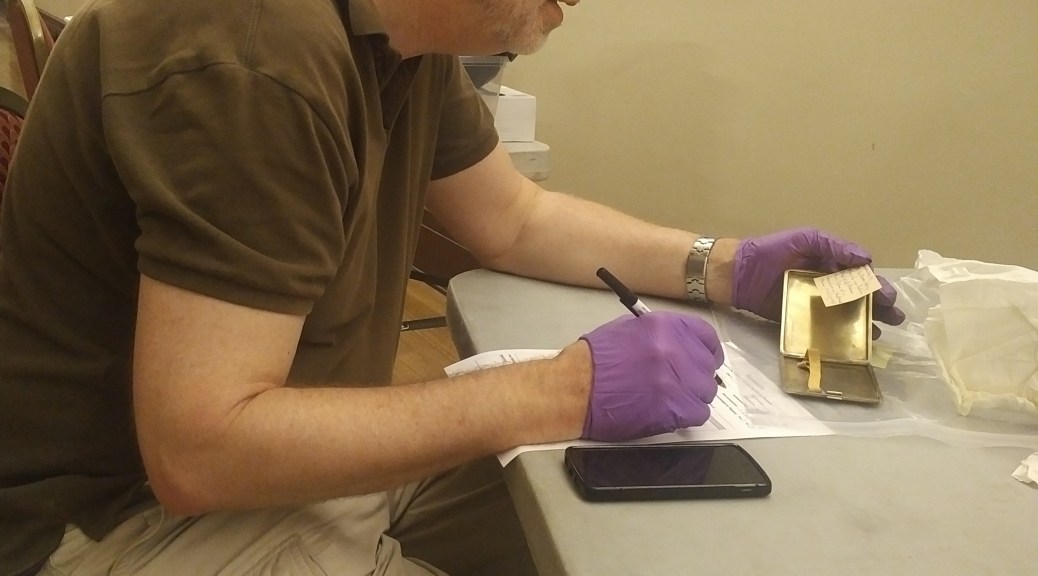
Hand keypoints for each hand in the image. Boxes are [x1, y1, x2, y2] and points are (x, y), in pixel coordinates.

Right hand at [579, 312, 721, 440]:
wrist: (573, 389)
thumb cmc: (592, 361)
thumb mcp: (627, 330)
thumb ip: (660, 336)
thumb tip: (681, 347)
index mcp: (664, 326)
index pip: (705, 336)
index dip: (707, 350)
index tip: (705, 359)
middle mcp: (675, 350)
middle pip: (707, 366)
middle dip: (696, 375)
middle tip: (681, 383)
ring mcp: (676, 381)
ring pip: (705, 392)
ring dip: (691, 396)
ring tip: (669, 399)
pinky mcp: (673, 409)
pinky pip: (698, 414)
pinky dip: (687, 415)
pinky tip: (669, 412)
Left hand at [732, 228, 905, 332]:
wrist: (738, 271)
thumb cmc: (772, 250)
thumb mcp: (806, 239)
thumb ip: (834, 246)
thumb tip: (866, 258)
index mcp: (831, 264)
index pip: (861, 275)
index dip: (876, 285)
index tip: (886, 295)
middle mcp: (827, 285)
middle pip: (859, 297)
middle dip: (879, 306)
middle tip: (895, 316)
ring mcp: (814, 304)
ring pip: (845, 314)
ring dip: (865, 322)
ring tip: (880, 333)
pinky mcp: (801, 320)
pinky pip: (823, 329)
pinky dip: (838, 336)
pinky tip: (852, 342)